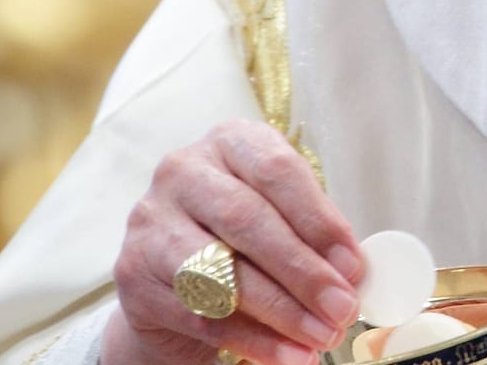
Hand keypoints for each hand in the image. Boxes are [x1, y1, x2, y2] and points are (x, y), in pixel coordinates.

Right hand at [102, 119, 363, 364]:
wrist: (170, 278)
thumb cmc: (240, 238)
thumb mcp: (280, 218)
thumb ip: (313, 237)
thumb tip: (351, 273)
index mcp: (229, 143)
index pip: (276, 170)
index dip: (319, 220)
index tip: (353, 265)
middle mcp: (183, 171)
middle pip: (247, 220)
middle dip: (302, 272)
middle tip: (341, 309)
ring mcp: (150, 222)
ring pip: (220, 270)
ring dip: (280, 312)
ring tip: (320, 338)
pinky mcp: (134, 275)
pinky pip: (201, 314)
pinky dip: (251, 340)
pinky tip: (286, 355)